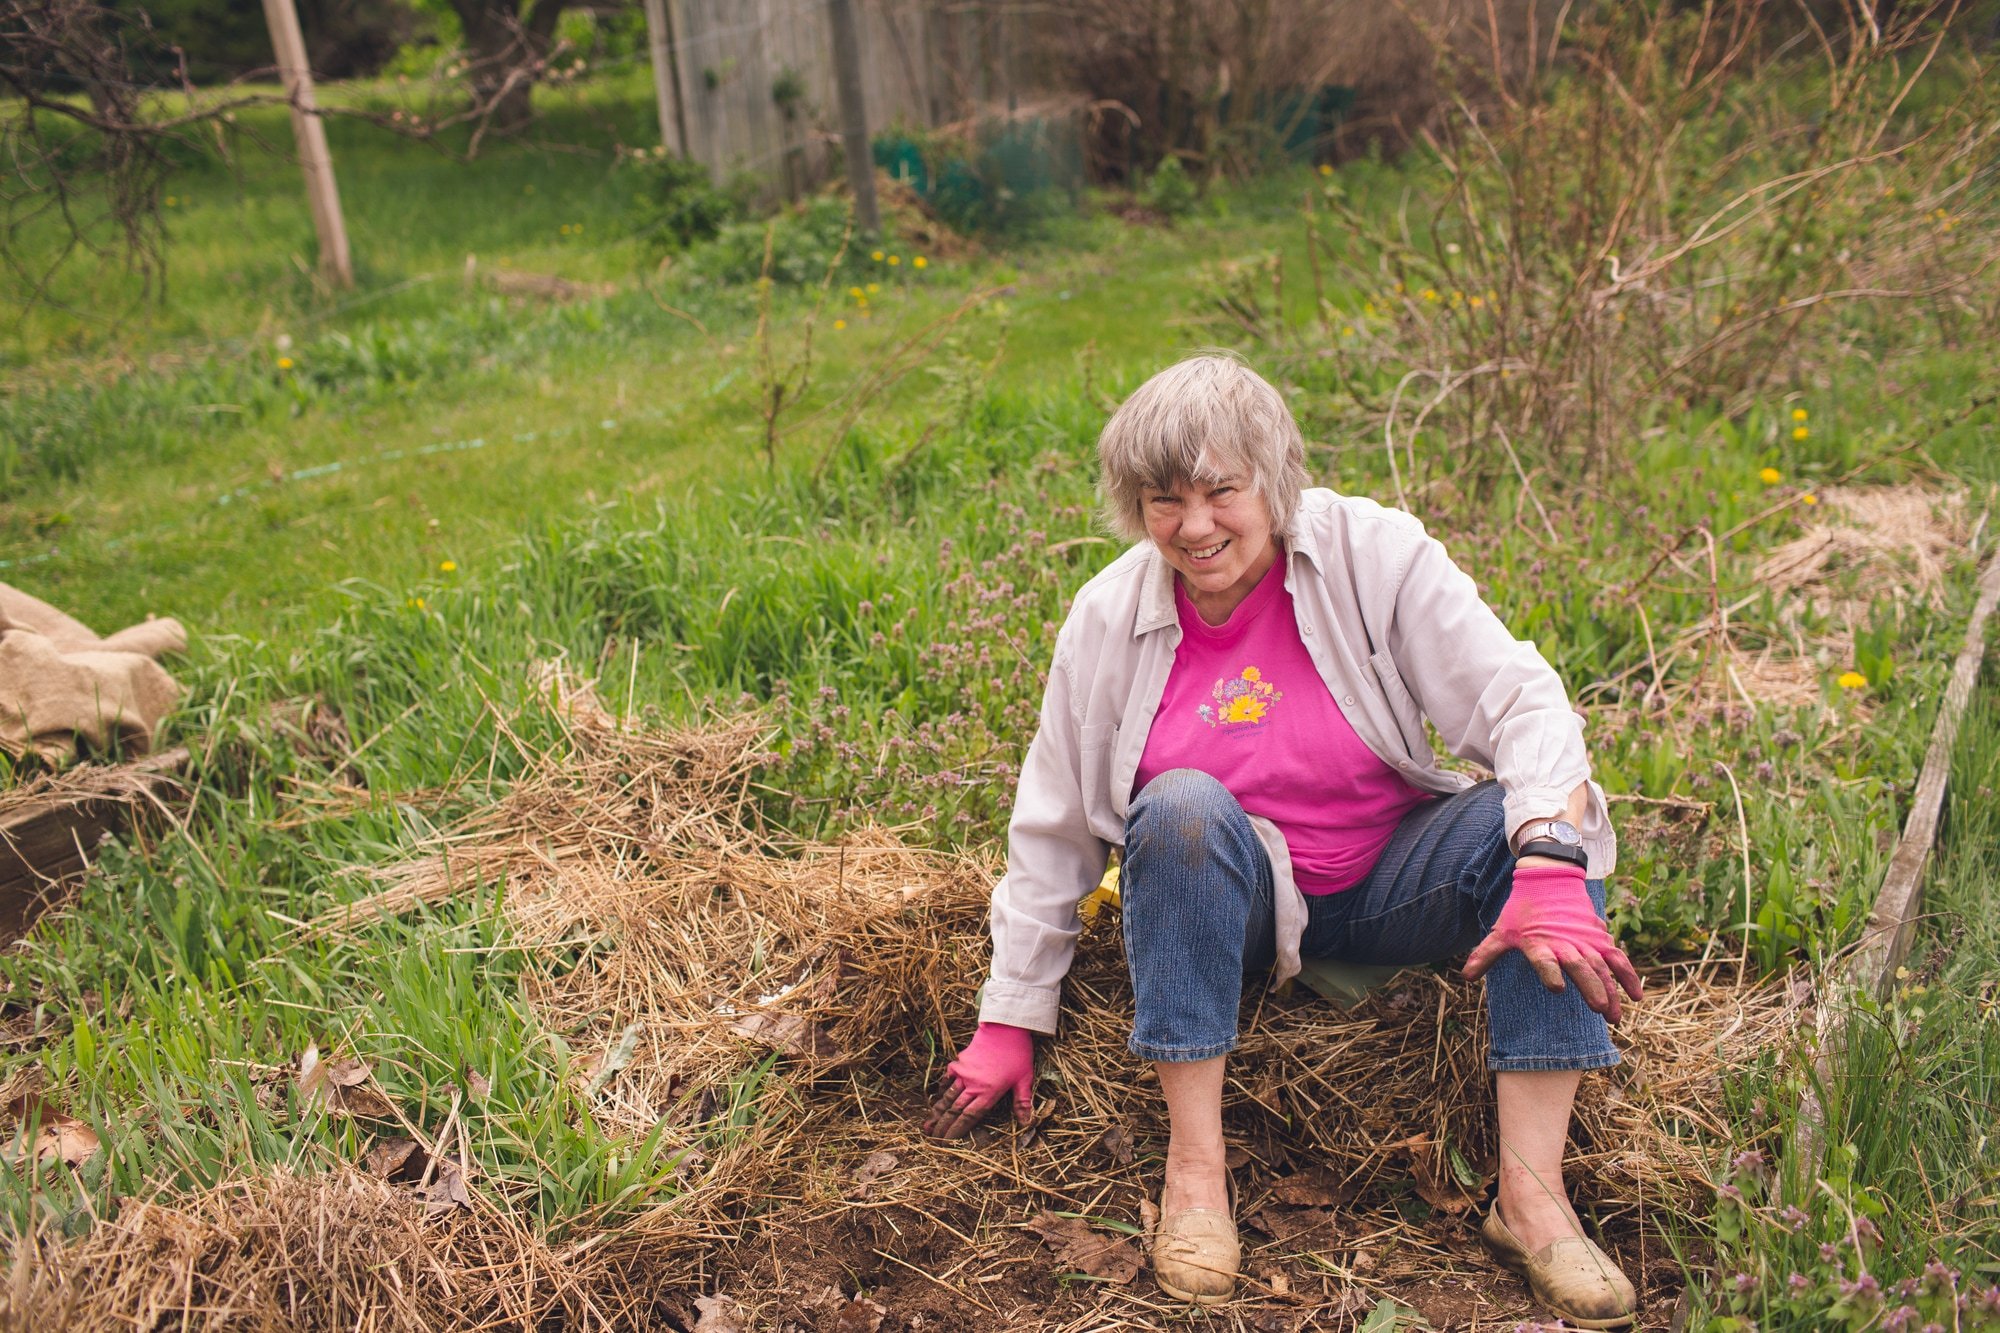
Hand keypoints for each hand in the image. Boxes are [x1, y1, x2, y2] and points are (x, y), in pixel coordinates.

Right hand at [921, 1021, 1034, 1138]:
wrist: (1004, 1027)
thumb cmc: (1017, 1052)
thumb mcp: (1025, 1078)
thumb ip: (1023, 1102)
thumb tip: (1028, 1123)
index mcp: (989, 1092)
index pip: (969, 1117)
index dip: (956, 1131)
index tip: (947, 1141)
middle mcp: (973, 1085)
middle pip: (955, 1110)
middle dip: (943, 1127)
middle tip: (934, 1140)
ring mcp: (964, 1073)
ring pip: (948, 1097)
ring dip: (937, 1112)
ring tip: (928, 1125)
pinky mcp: (959, 1062)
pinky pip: (947, 1079)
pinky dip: (941, 1090)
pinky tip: (937, 1098)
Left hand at [1463, 862, 1643, 1022]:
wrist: (1549, 877)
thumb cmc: (1522, 910)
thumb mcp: (1503, 930)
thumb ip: (1486, 954)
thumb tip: (1465, 977)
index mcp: (1539, 941)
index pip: (1544, 959)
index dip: (1549, 972)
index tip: (1557, 988)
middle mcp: (1564, 941)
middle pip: (1579, 966)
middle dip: (1590, 986)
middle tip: (1599, 1010)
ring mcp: (1584, 939)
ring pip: (1601, 966)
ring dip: (1611, 990)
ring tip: (1615, 1016)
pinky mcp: (1599, 937)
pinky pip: (1617, 957)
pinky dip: (1628, 975)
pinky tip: (1636, 995)